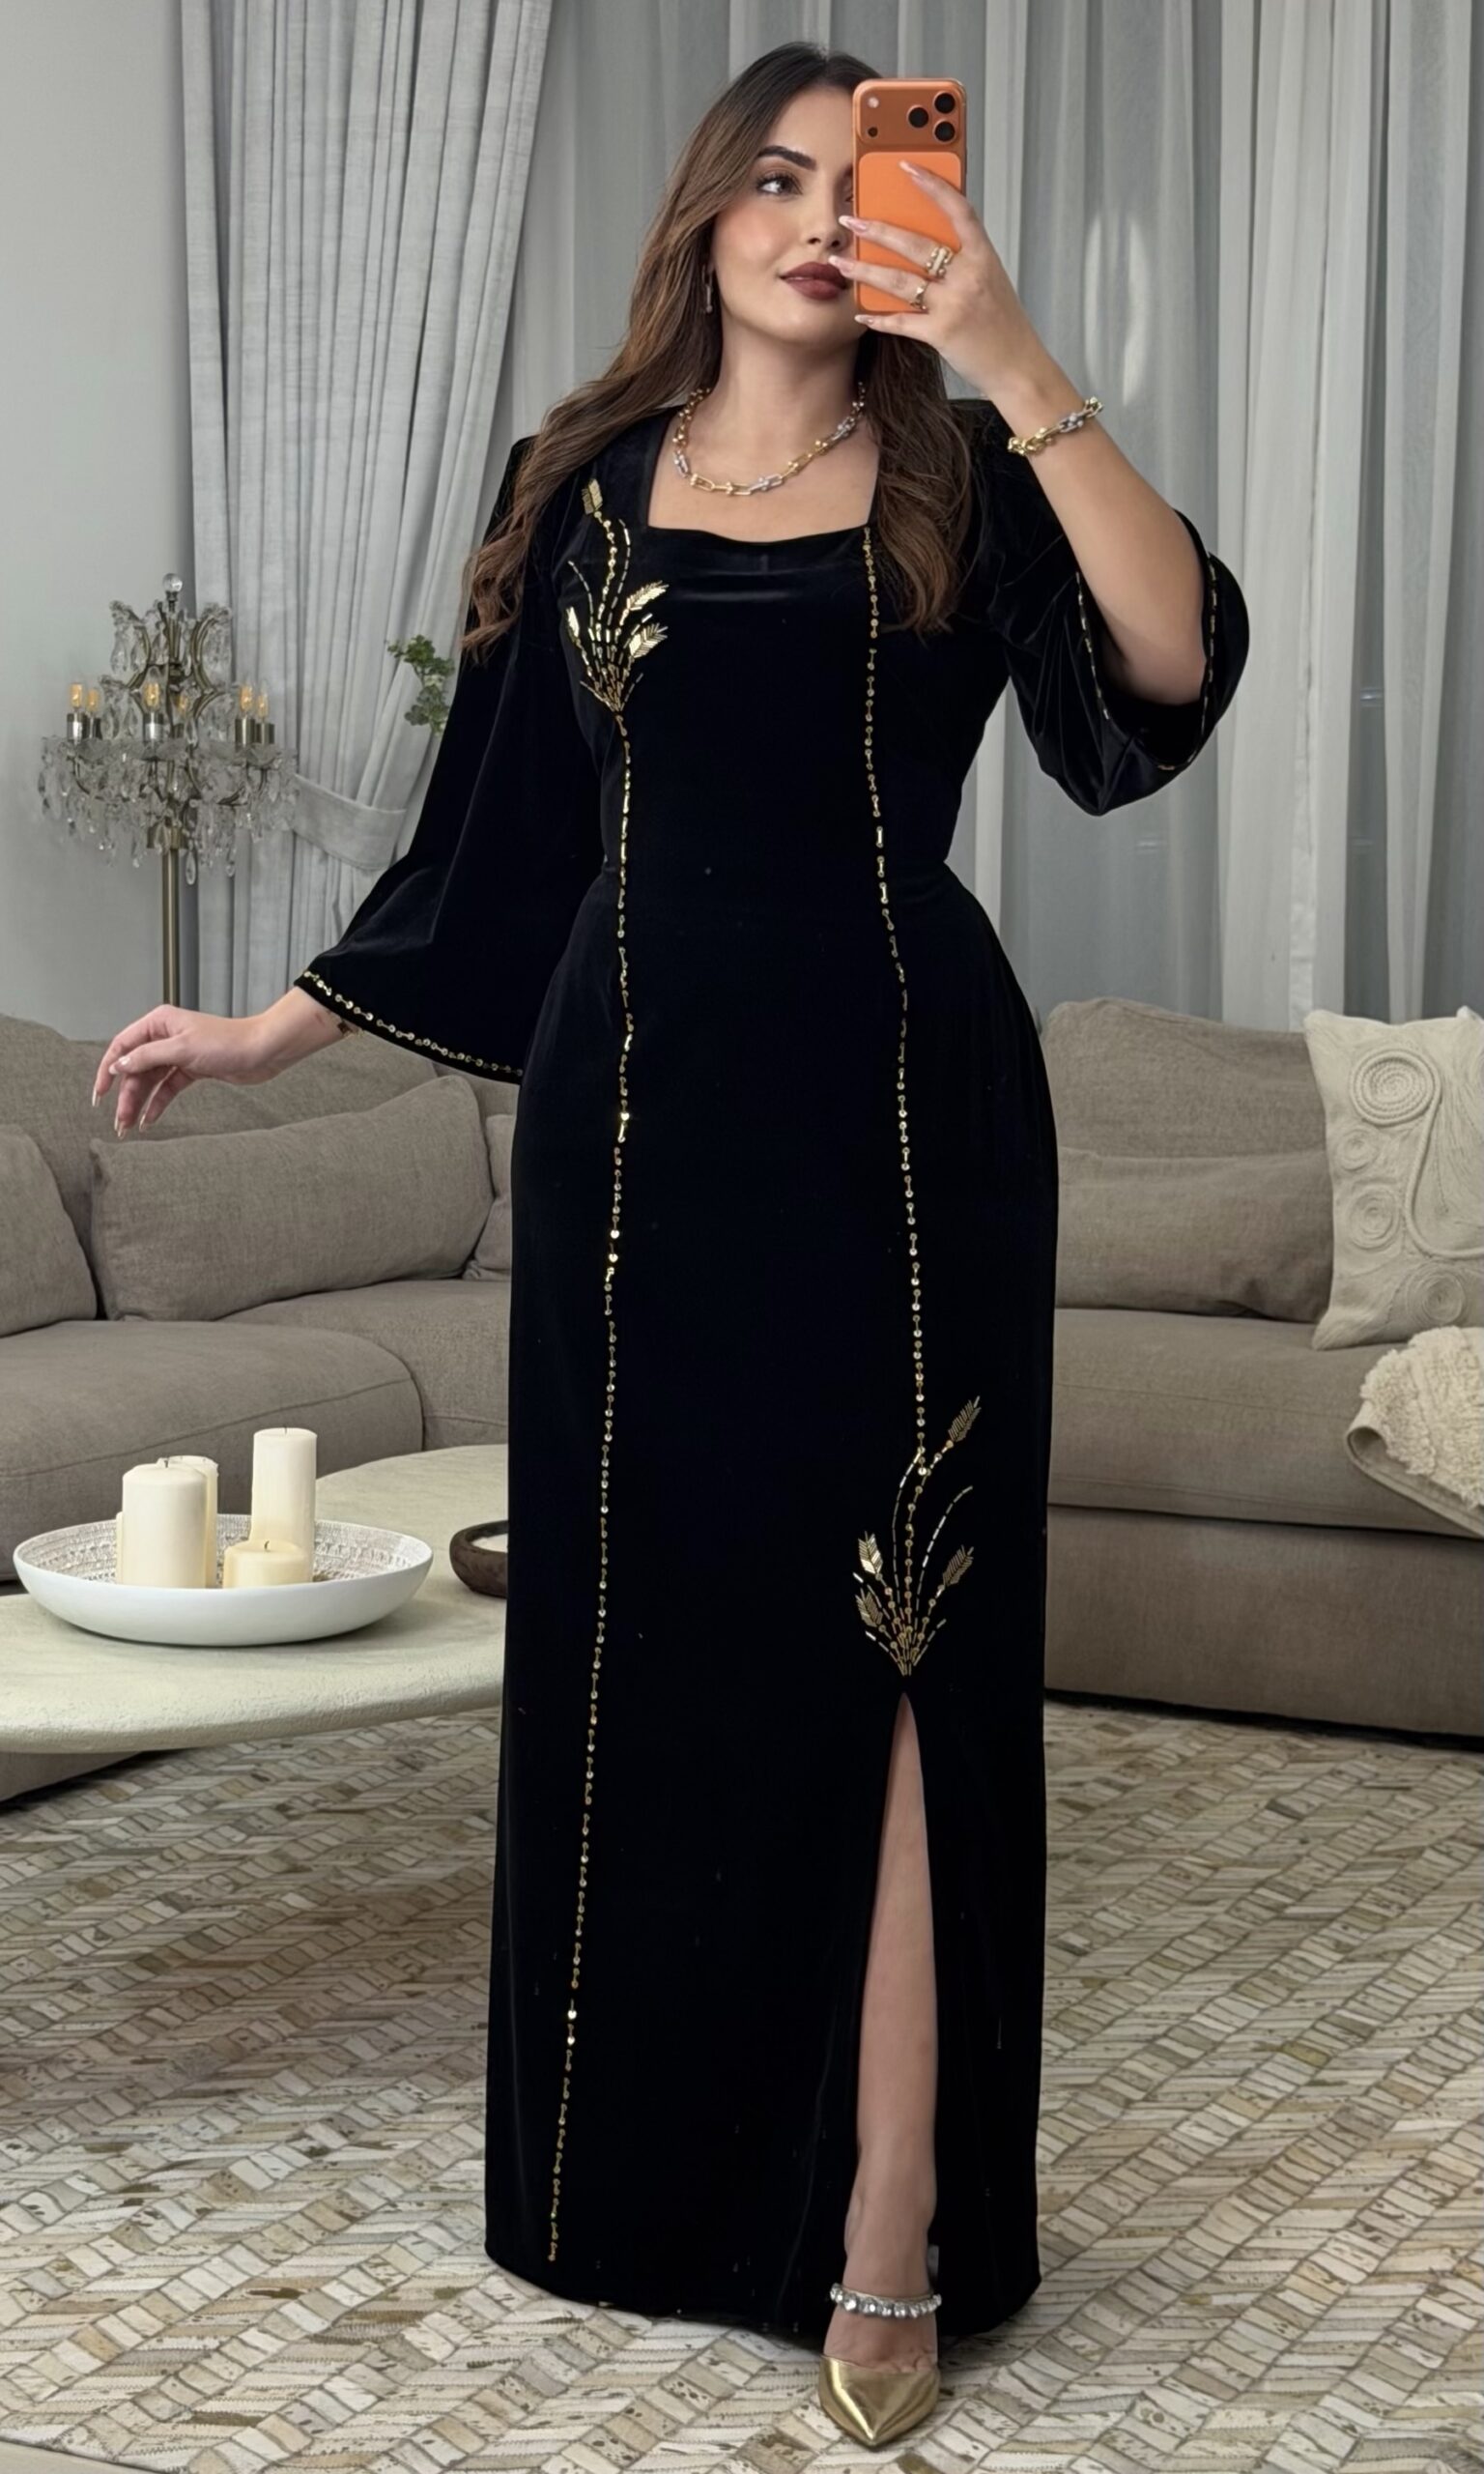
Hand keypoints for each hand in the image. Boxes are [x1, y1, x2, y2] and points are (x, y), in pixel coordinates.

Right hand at [92, 1006, 282, 1133]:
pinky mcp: (191, 1070)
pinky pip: (167, 1088)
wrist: (263, 1051)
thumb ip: (147, 1057)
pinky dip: (157, 1103)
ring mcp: (178, 1054)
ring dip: (139, 1103)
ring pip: (150, 1081)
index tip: (99, 1094)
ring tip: (129, 1127)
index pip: (122, 1046)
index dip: (107, 1070)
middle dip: (126, 1096)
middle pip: (135, 1069)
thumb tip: (118, 1065)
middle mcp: (165, 1036)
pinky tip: (148, 1119)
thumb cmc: (228, 1041)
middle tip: (119, 1122)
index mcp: (158, 1023)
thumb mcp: (182, 1048)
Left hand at [828, 162, 1046, 399]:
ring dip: (865, 272)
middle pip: (916, 244)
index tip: (906, 167)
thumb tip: (924, 239)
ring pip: (900, 281)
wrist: (1018, 366)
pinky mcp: (941, 333)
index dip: (932, 185)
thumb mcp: (989, 280)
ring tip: (841, 265)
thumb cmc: (1002, 323)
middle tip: (851, 222)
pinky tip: (861, 313)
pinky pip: (901, 322)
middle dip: (877, 230)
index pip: (958, 209)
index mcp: (983, 256)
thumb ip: (962, 258)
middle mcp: (968, 275)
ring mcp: (954, 304)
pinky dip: (879, 319)